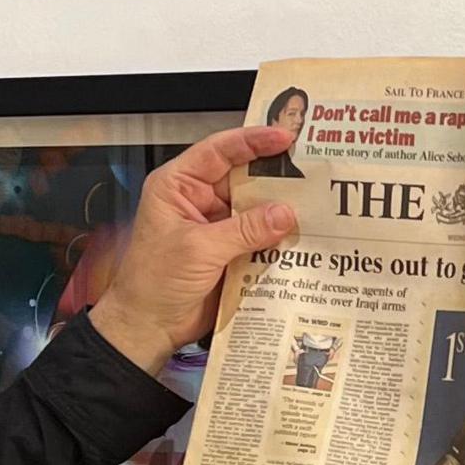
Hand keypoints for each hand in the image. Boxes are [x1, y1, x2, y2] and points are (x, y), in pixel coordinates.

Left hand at [90, 126, 299, 370]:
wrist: (149, 327)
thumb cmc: (155, 281)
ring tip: (315, 201)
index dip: (252, 141)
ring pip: (255, 209)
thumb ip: (244, 230)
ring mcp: (215, 227)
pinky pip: (259, 238)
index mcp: (178, 186)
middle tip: (311, 168)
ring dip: (280, 209)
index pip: (218, 151)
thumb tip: (287, 213)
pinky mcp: (229, 253)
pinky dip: (278, 238)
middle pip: (242, 178)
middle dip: (274, 174)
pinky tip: (303, 235)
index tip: (285, 137)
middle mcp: (198, 200)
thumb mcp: (199, 249)